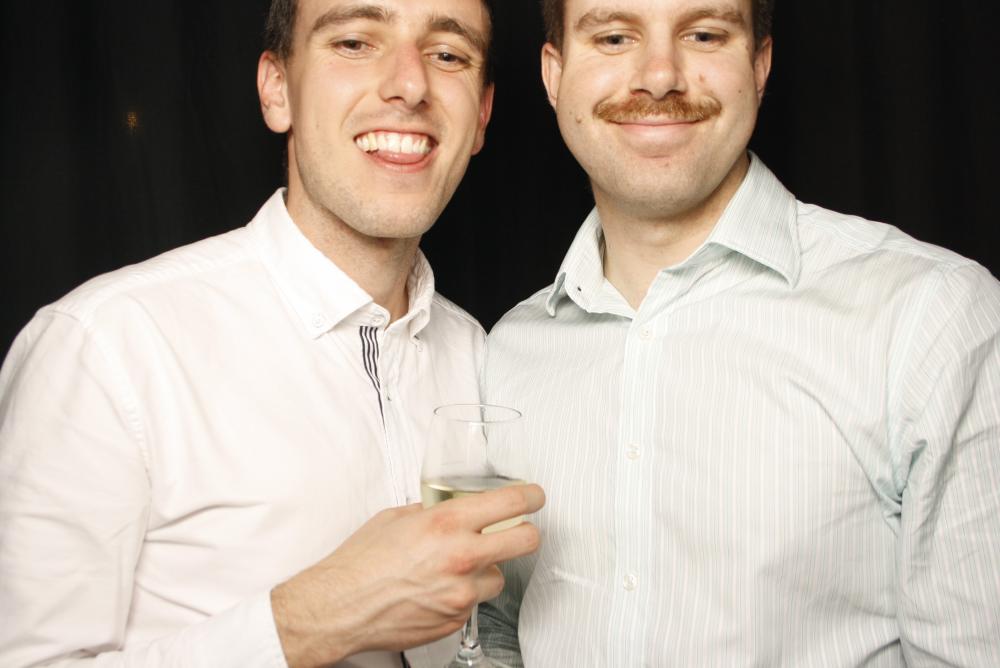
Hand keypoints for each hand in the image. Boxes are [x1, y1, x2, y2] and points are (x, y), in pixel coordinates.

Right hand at [271, 483, 544, 667]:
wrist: (339, 606)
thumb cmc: (360, 561)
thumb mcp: (396, 517)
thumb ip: (431, 511)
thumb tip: (449, 507)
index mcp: (447, 523)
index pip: (511, 503)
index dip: (532, 496)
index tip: (536, 496)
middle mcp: (461, 557)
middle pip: (526, 541)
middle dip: (527, 533)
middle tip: (520, 530)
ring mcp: (462, 592)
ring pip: (500, 576)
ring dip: (487, 570)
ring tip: (457, 568)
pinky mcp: (456, 620)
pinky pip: (475, 602)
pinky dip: (463, 594)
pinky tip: (437, 589)